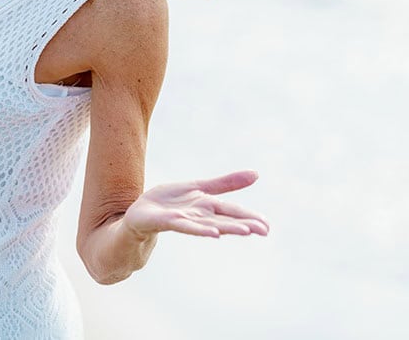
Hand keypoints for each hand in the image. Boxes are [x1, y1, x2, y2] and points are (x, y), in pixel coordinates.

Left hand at [123, 170, 268, 238]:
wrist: (140, 213)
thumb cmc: (170, 202)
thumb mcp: (199, 187)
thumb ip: (225, 183)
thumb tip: (256, 174)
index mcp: (207, 207)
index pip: (232, 212)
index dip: (249, 217)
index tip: (268, 226)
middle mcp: (198, 216)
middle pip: (224, 220)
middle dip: (244, 225)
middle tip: (264, 231)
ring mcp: (184, 219)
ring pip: (208, 224)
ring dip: (226, 228)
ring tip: (245, 231)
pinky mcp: (167, 220)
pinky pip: (184, 225)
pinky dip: (199, 229)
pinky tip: (213, 234)